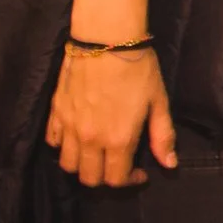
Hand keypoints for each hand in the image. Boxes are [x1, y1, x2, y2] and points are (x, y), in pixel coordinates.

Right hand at [45, 49, 177, 186]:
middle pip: (89, 178)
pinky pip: (53, 142)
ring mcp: (69, 127)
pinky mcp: (55, 113)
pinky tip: (79, 136)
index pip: (116, 180)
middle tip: (119, 163)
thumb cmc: (139, 69)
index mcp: (118, 139)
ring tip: (98, 152)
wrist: (106, 41)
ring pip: (68, 165)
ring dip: (83, 165)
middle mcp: (90, 139)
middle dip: (106, 177)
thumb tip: (170, 165)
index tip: (140, 171)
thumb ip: (163, 136)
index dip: (130, 181)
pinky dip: (64, 146)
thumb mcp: (159, 102)